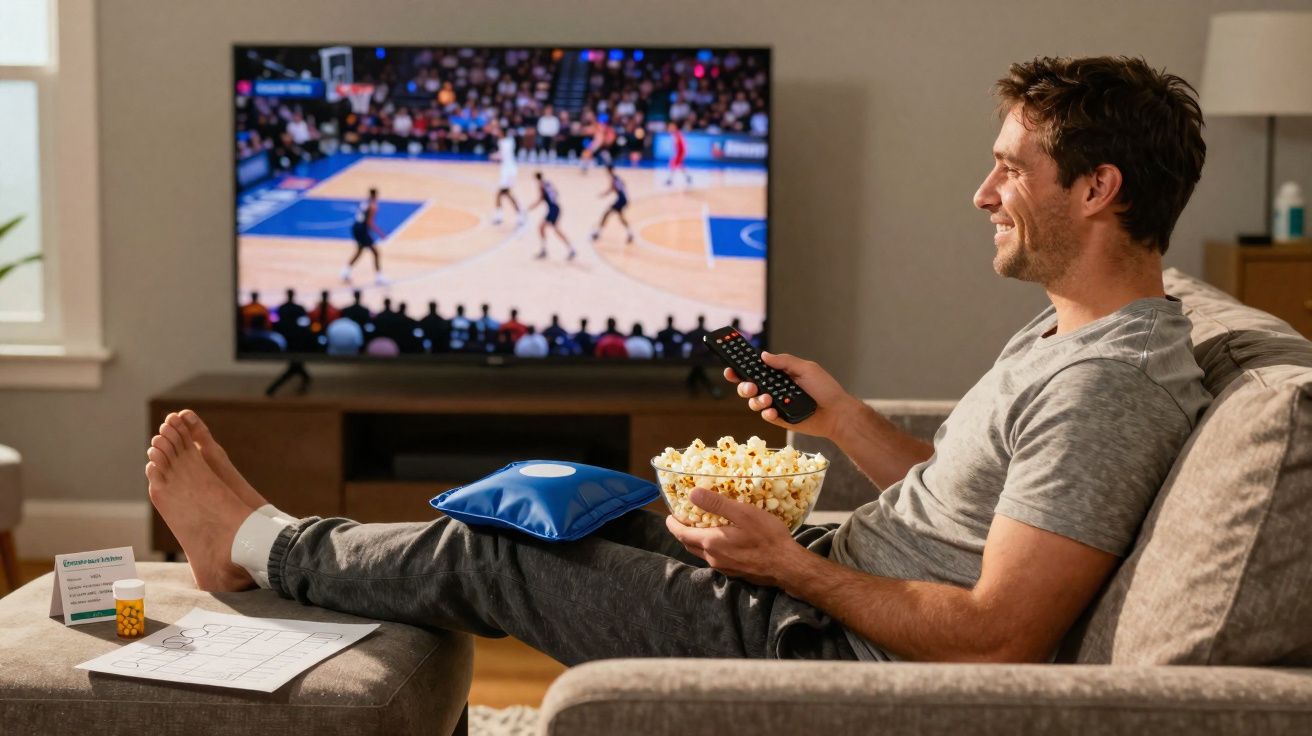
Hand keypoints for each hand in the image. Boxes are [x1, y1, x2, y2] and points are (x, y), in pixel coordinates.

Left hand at [665, 487, 808, 586]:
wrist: (787, 567)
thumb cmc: (767, 538)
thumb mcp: (744, 514)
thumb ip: (717, 504)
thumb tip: (692, 494)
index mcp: (711, 542)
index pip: (681, 533)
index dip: (672, 523)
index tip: (670, 514)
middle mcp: (713, 558)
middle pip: (689, 544)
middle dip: (682, 531)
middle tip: (684, 518)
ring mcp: (723, 567)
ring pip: (701, 552)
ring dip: (697, 539)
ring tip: (702, 525)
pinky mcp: (734, 572)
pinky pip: (715, 558)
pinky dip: (711, 547)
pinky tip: (723, 539)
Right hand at [723, 352, 857, 438]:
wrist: (837, 413)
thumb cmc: (825, 389)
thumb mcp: (806, 369)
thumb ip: (785, 362)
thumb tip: (764, 355)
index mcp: (779, 375)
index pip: (756, 370)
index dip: (741, 368)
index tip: (730, 367)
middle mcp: (775, 389)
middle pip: (748, 387)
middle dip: (743, 386)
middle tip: (750, 386)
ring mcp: (776, 404)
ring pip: (754, 402)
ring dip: (757, 400)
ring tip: (768, 399)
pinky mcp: (780, 419)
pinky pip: (766, 416)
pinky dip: (767, 413)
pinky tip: (773, 410)